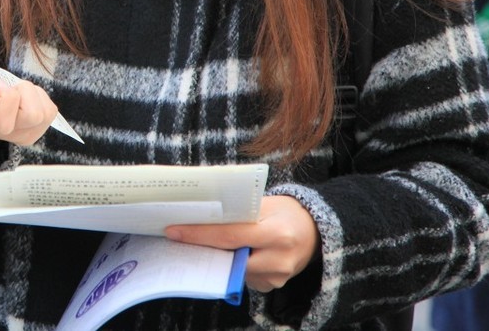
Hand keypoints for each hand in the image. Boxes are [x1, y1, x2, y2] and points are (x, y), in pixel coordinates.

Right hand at [0, 69, 58, 148]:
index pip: (4, 121)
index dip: (7, 96)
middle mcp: (7, 133)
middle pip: (33, 115)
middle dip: (25, 91)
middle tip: (9, 86)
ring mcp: (23, 134)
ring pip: (45, 113)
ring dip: (33, 94)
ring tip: (16, 91)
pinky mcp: (35, 130)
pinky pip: (50, 111)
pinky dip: (40, 98)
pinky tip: (24, 97)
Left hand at [164, 195, 318, 292]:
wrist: (315, 232)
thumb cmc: (286, 211)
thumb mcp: (265, 203)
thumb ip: (237, 212)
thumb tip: (201, 216)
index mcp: (276, 233)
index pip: (229, 236)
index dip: (199, 234)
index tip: (174, 230)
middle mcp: (278, 259)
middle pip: (228, 257)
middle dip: (203, 247)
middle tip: (178, 237)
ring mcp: (277, 277)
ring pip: (233, 269)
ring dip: (218, 257)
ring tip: (204, 242)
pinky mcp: (272, 285)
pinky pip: (243, 276)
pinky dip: (232, 265)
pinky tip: (230, 253)